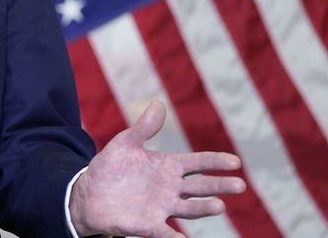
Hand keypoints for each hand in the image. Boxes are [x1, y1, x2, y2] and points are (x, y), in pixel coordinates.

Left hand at [68, 100, 245, 237]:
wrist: (88, 194)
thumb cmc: (110, 167)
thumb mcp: (125, 143)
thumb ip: (143, 127)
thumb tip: (158, 103)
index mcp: (168, 166)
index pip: (197, 162)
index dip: (215, 162)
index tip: (235, 162)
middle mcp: (171, 188)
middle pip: (200, 186)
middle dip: (219, 185)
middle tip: (239, 185)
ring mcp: (162, 207)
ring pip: (189, 208)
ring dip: (204, 208)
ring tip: (219, 205)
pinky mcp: (149, 225)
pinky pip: (167, 233)